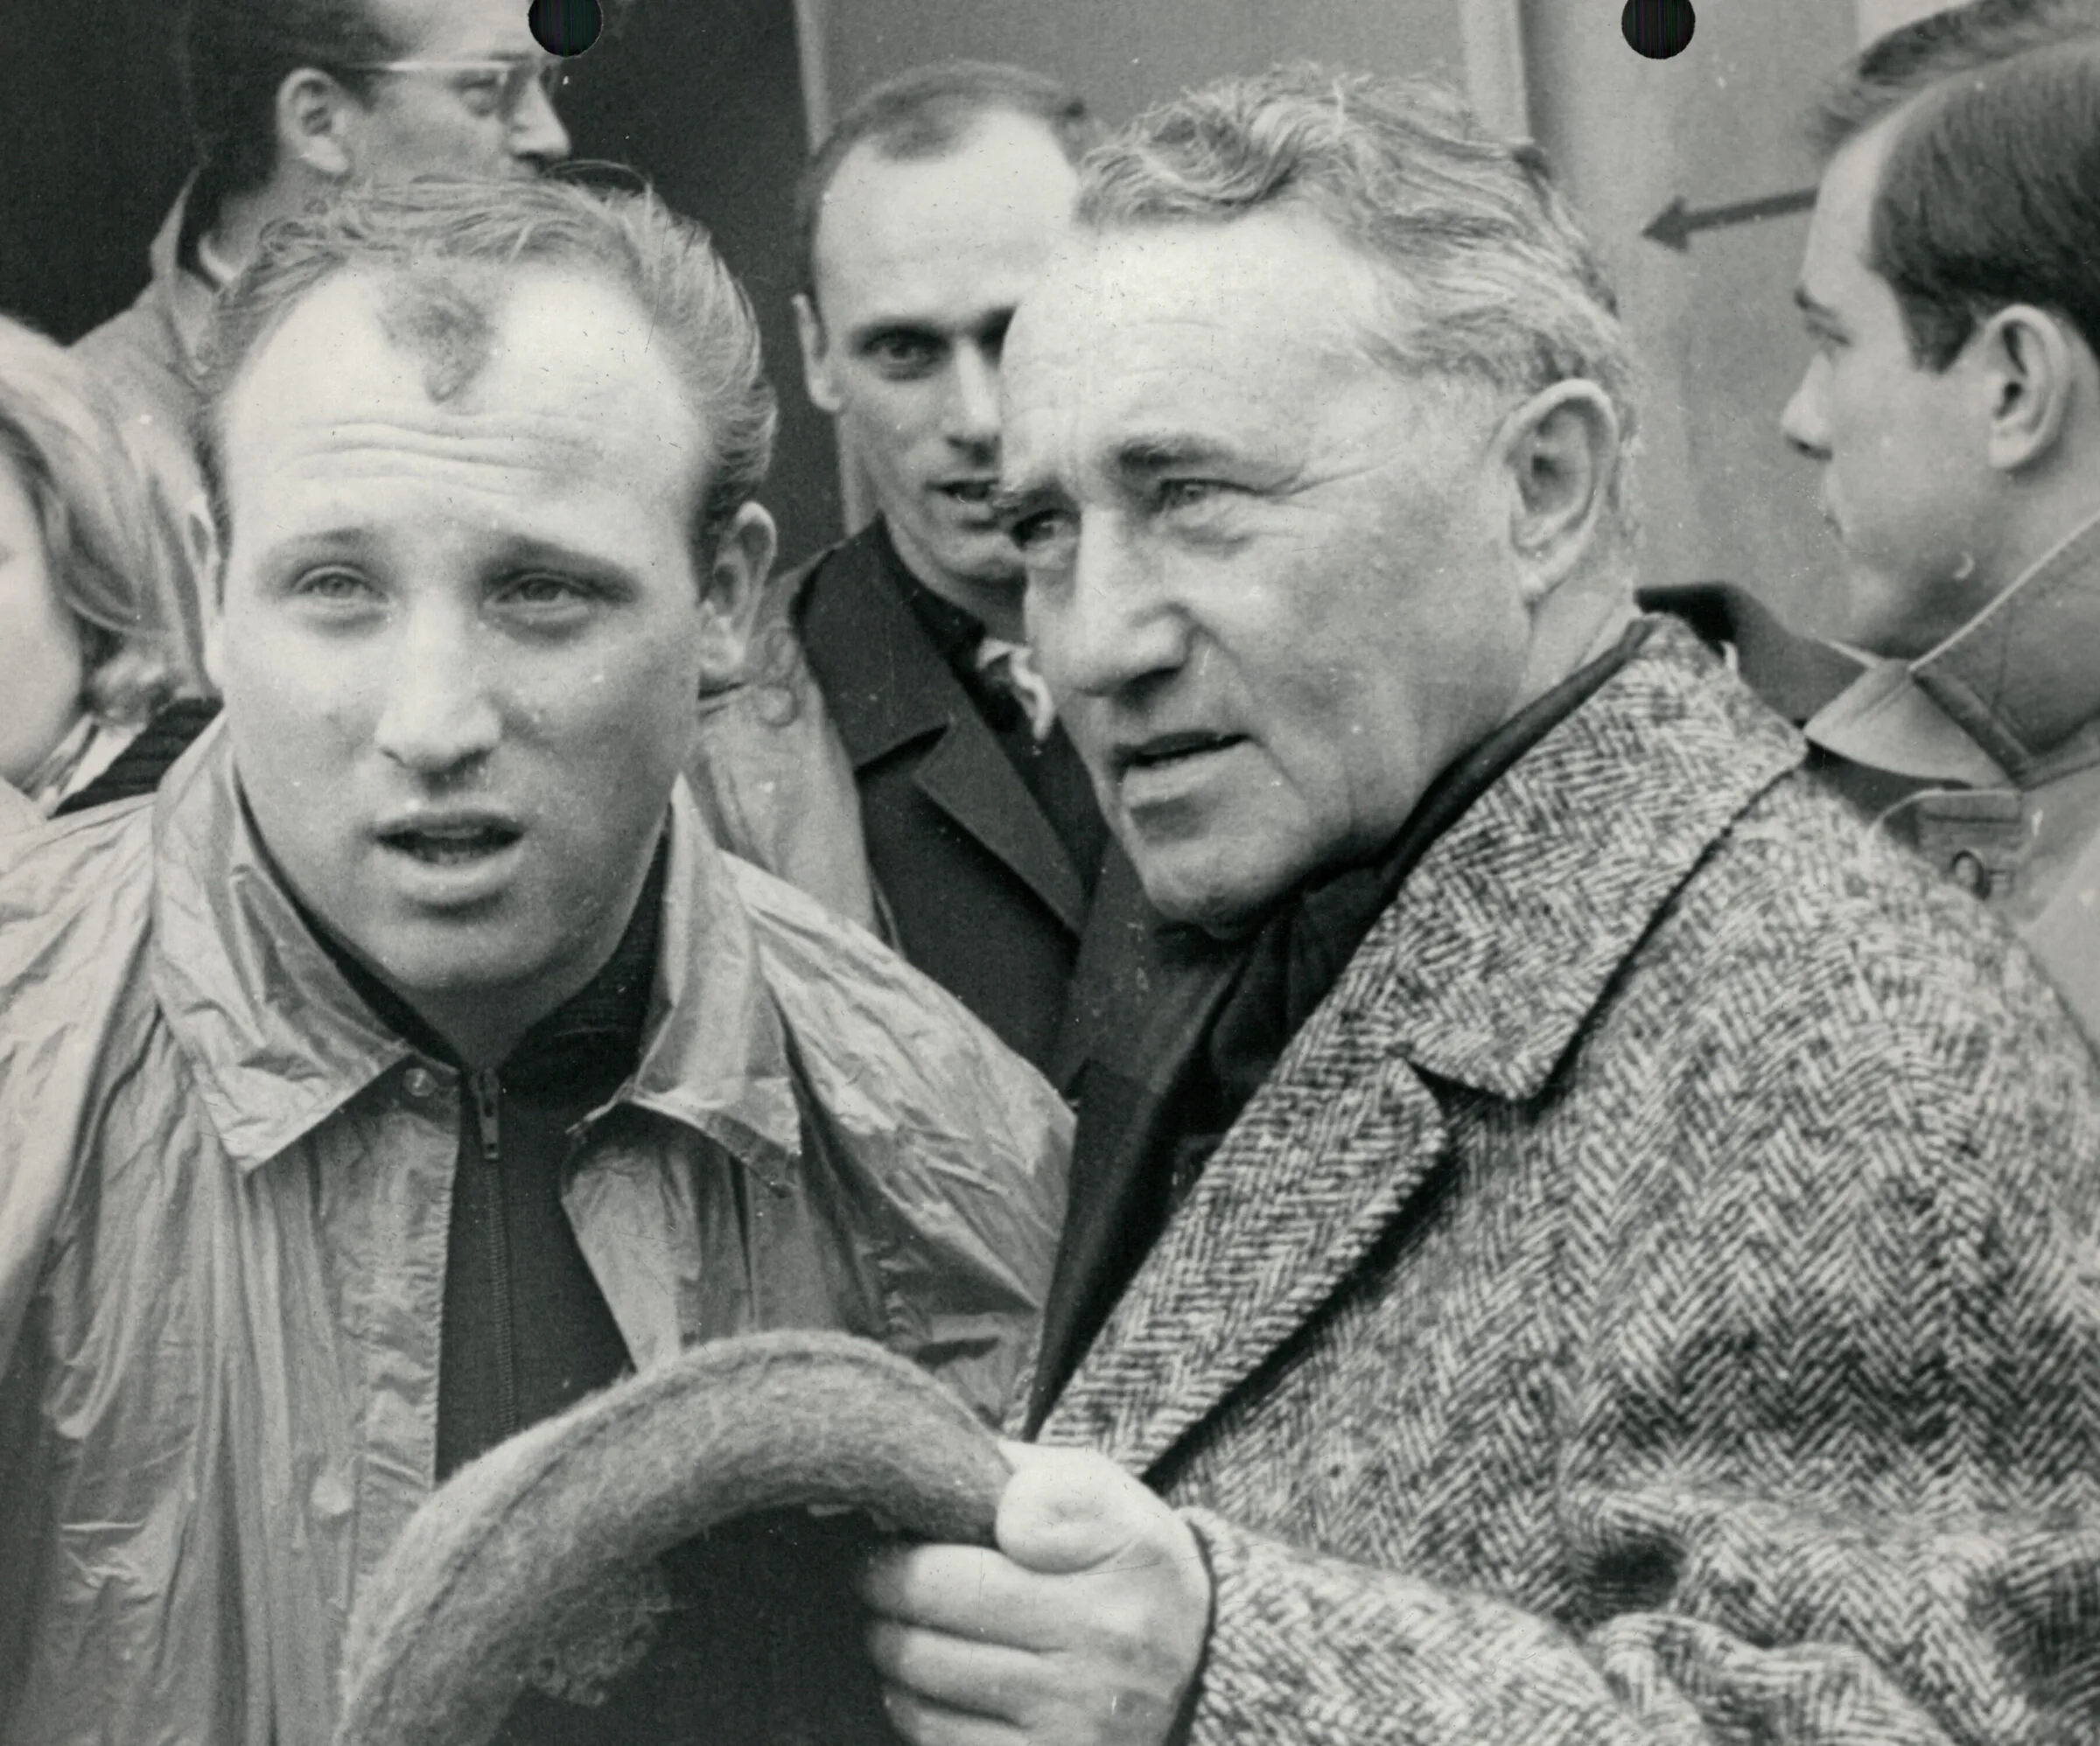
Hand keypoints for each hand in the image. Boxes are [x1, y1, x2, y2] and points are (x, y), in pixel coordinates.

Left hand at [860, 1441, 1211, 1745]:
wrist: (1198, 1672)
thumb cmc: (1125, 1567)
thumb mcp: (1105, 1495)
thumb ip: (1029, 1475)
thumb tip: (934, 1469)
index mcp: (1127, 1553)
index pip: (1009, 1515)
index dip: (940, 1511)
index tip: (914, 1514)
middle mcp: (1108, 1640)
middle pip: (945, 1596)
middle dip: (882, 1578)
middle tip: (868, 1567)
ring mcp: (1077, 1718)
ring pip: (927, 1672)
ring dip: (886, 1642)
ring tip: (887, 1620)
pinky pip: (936, 1736)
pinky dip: (907, 1701)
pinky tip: (915, 1678)